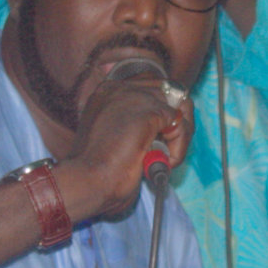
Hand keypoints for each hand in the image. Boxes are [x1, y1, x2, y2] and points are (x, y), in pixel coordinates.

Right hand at [53, 68, 190, 223]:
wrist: (87, 181)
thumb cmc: (97, 170)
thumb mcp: (112, 138)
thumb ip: (132, 124)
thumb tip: (169, 122)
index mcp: (107, 92)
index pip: (151, 86)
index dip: (162, 111)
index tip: (162, 134)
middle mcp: (120, 88)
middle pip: (169, 92)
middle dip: (177, 121)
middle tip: (169, 148)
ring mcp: (135, 96)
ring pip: (178, 107)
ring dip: (180, 136)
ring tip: (166, 158)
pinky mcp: (149, 111)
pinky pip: (180, 123)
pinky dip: (179, 145)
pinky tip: (166, 161)